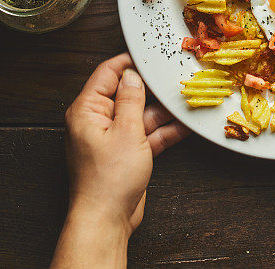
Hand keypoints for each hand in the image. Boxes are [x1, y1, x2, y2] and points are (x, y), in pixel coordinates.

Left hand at [63, 53, 189, 234]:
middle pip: (128, 94)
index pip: (107, 74)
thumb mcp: (126, 131)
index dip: (129, 62)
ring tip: (187, 101)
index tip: (150, 55)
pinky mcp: (127, 154)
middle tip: (175, 78)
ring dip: (164, 112)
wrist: (107, 219)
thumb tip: (133, 75)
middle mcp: (97, 121)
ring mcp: (113, 138)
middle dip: (153, 90)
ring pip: (142, 115)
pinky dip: (165, 131)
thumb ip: (131, 100)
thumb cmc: (108, 178)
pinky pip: (148, 135)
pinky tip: (186, 125)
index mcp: (87, 110)